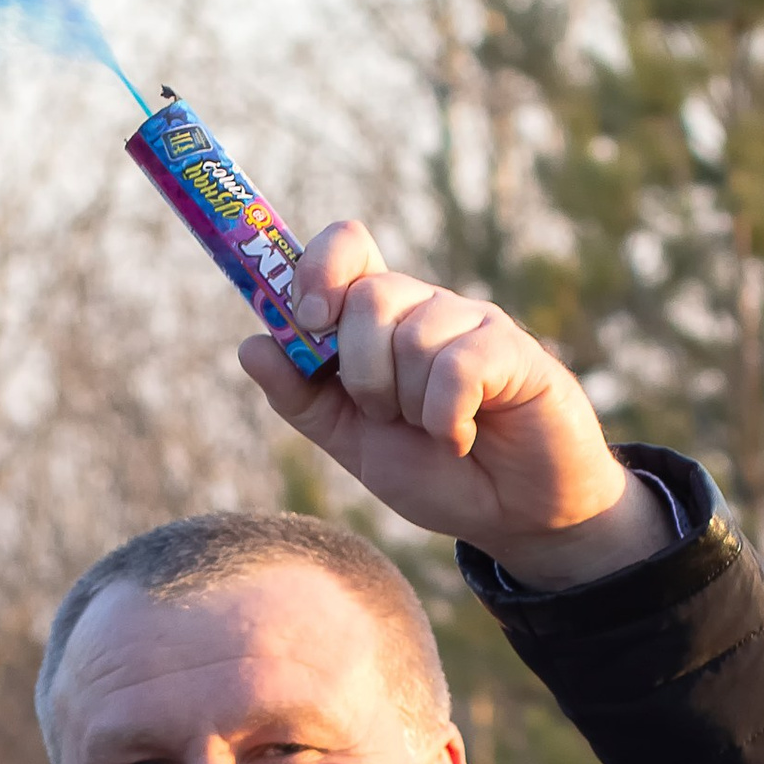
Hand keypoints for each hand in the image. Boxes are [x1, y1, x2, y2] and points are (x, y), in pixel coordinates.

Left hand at [238, 222, 670, 588]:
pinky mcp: (513, 351)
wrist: (511, 516)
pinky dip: (446, 419)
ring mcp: (471, 325)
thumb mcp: (353, 442)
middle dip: (362, 373)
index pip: (347, 247)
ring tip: (434, 433)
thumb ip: (301, 398)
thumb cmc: (436, 472)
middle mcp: (425, 309)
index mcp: (381, 321)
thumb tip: (250, 345)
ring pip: (412, 336)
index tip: (306, 318)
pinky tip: (460, 437)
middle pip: (369, 296)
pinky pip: (458, 367)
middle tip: (388, 415)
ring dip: (409, 405)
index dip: (316, 268)